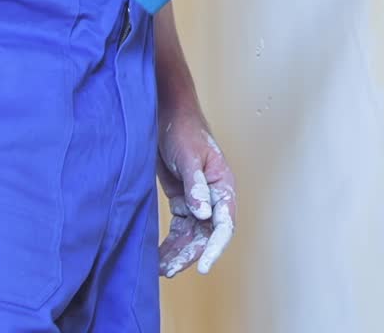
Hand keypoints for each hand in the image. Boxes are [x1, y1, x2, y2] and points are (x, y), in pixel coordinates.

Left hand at [157, 108, 235, 277]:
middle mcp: (214, 196)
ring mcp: (198, 200)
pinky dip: (171, 243)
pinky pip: (181, 228)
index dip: (216, 247)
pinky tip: (159, 256)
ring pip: (193, 235)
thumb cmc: (182, 129)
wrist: (165, 114)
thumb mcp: (188, 156)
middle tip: (169, 269)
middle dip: (190, 254)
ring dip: (179, 252)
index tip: (204, 268)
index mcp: (222, 184)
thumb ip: (196, 185)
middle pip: (207, 234)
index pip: (224, 223)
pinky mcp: (183, 200)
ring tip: (160, 268)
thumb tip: (204, 215)